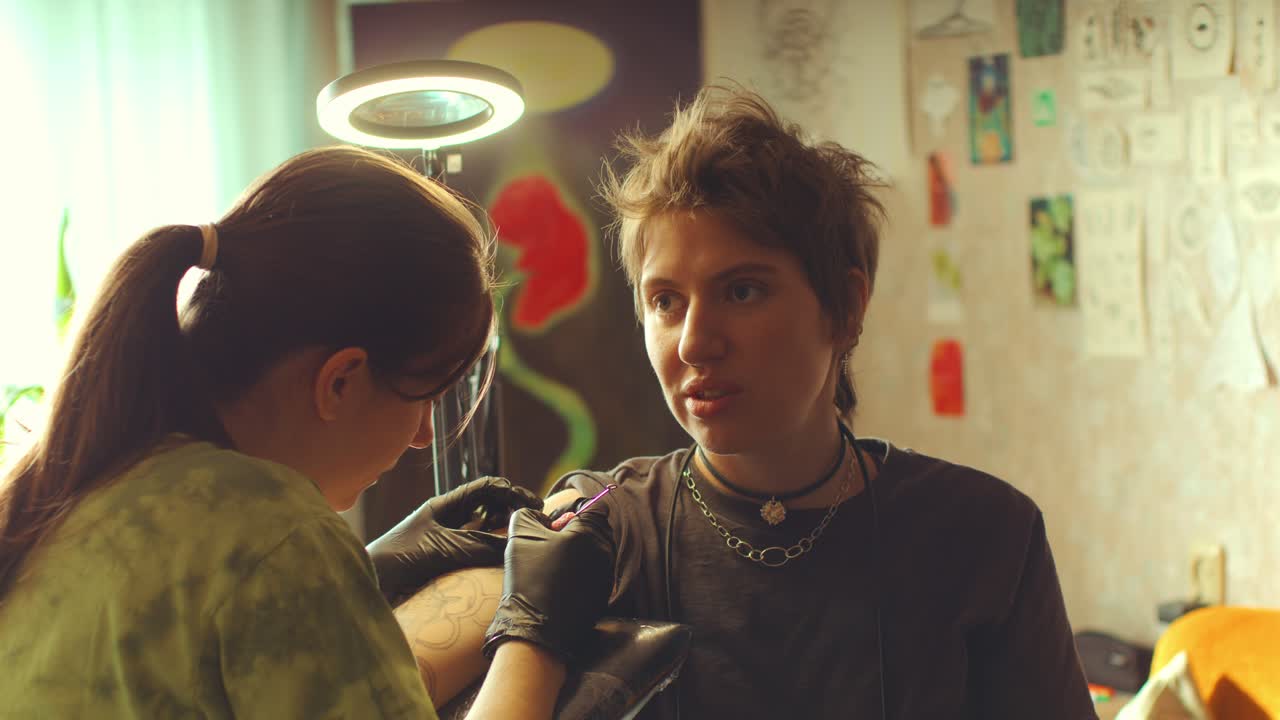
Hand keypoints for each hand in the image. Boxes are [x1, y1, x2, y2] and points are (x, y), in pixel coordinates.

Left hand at [366, 476, 541, 603]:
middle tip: (533, 526)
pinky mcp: (446, 562)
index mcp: (445, 505)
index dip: (512, 492)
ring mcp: (448, 540)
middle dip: (512, 513)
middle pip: (489, 507)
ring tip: (519, 544)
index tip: (534, 506)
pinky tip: (501, 562)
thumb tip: (514, 544)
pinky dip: (492, 554)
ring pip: (485, 531)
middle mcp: (448, 520)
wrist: (368, 586)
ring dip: (503, 534)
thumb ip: (477, 545)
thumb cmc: (396, 559)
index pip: (487, 487)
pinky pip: (477, 553)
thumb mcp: (441, 548)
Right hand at [482, 504, 614, 663]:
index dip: (572, 509)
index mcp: (590, 532)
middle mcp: (605, 552)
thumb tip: (544, 517)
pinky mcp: (602, 595)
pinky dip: (579, 571)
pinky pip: (594, 572)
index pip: (593, 506)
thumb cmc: (529, 576)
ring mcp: (606, 575)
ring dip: (577, 550)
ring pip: (595, 551)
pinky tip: (557, 581)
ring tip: (551, 563)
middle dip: (574, 529)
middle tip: (549, 541)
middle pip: (596, 528)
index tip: (553, 522)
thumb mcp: (520, 533)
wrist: (536, 627)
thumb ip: (531, 513)